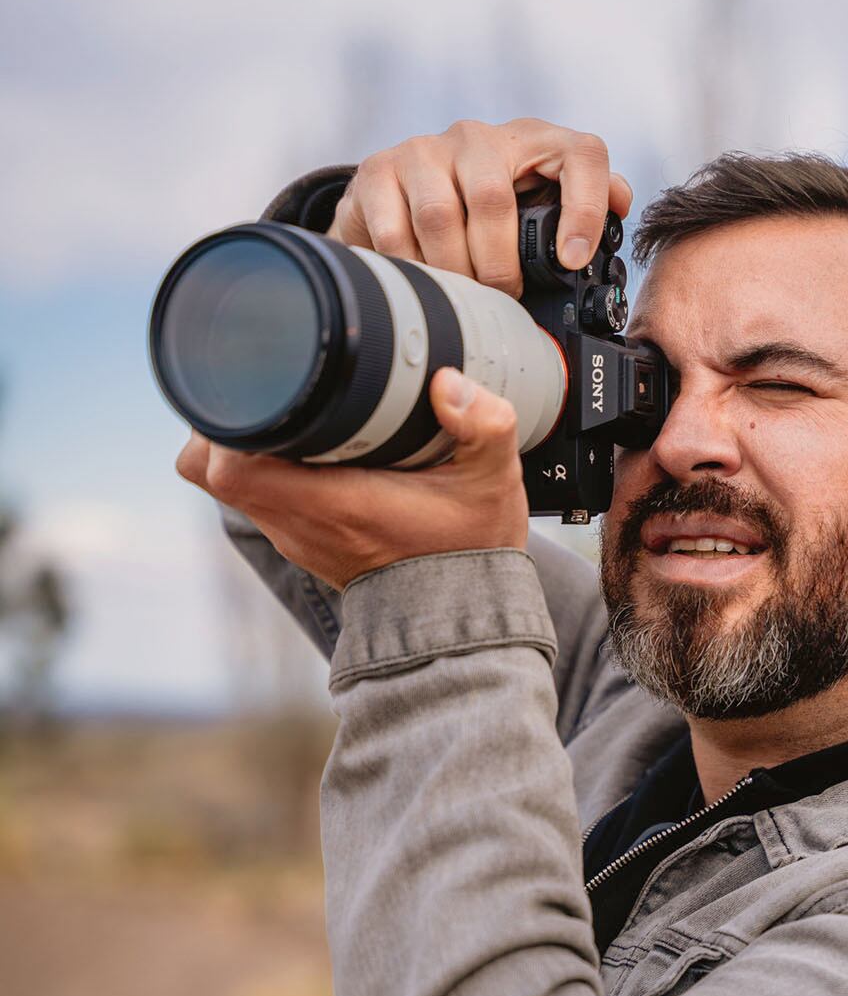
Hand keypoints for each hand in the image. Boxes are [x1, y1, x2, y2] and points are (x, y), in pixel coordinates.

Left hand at [176, 368, 527, 589]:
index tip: (256, 380)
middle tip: (266, 384)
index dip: (224, 417)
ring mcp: (296, 536)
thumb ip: (484, 424)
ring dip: (243, 441)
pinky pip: (257, 494)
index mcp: (331, 506)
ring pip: (226, 482)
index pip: (227, 467)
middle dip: (224, 417)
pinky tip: (306, 439)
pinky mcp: (304, 540)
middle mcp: (299, 525)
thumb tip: (444, 382)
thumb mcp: (494, 480)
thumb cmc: (472, 549)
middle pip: (206, 468)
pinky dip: (264, 464)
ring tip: (287, 405)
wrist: (464, 616)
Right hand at [328, 118, 632, 295]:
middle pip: (493, 199)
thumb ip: (579, 205)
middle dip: (499, 265)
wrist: (396, 200)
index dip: (585, 206)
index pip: (580, 154)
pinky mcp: (378, 169)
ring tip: (464, 298)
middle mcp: (480, 137)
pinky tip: (424, 282)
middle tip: (503, 298)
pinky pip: (394, 227)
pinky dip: (412, 267)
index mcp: (534, 142)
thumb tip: (622, 202)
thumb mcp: (533, 205)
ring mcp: (425, 149)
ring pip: (440, 216)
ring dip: (454, 271)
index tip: (574, 260)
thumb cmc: (479, 213)